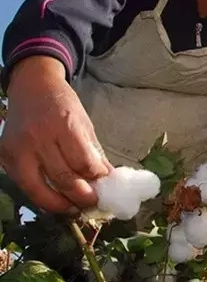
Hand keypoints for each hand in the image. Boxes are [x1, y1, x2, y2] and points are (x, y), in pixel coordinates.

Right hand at [0, 56, 112, 213]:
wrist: (32, 87)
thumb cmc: (63, 104)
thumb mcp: (84, 123)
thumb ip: (93, 152)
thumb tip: (107, 179)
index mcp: (64, 125)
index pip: (82, 162)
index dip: (96, 178)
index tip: (106, 186)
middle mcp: (38, 137)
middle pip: (63, 178)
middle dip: (81, 196)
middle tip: (93, 203)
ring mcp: (18, 149)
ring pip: (39, 189)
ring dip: (60, 204)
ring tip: (75, 208)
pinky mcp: (5, 157)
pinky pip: (24, 184)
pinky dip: (41, 196)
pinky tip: (55, 199)